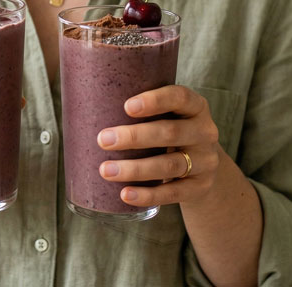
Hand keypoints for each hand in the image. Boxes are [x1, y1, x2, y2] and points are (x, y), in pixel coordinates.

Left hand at [96, 85, 221, 207]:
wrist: (203, 168)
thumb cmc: (170, 133)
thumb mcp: (168, 116)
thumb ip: (141, 110)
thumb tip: (86, 104)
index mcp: (195, 107)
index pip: (179, 97)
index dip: (155, 101)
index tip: (126, 107)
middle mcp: (205, 132)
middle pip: (170, 132)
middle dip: (134, 137)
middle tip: (102, 140)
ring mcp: (205, 161)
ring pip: (169, 165)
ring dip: (135, 169)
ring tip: (106, 170)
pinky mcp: (199, 187)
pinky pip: (173, 193)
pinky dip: (148, 195)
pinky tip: (125, 194)